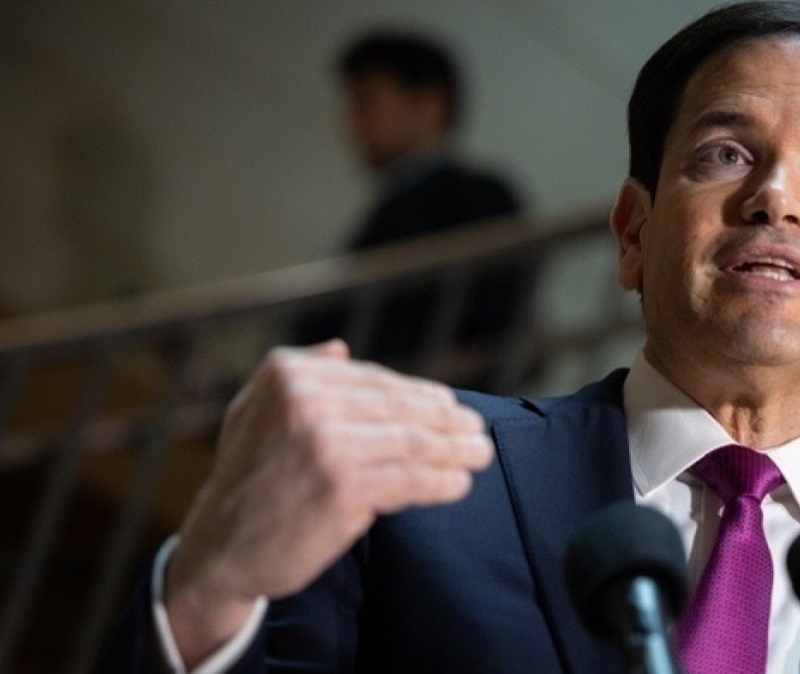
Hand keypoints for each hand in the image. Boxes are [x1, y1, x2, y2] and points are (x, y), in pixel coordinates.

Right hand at [164, 340, 492, 664]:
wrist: (220, 548)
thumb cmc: (247, 479)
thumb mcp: (255, 411)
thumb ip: (299, 375)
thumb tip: (342, 350)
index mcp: (289, 375)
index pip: (374, 382)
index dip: (419, 395)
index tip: (450, 406)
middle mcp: (306, 402)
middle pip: (398, 408)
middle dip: (447, 420)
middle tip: (478, 430)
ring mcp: (326, 444)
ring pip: (411, 442)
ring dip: (454, 449)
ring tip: (480, 454)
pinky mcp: (344, 488)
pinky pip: (409, 479)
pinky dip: (441, 481)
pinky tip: (459, 483)